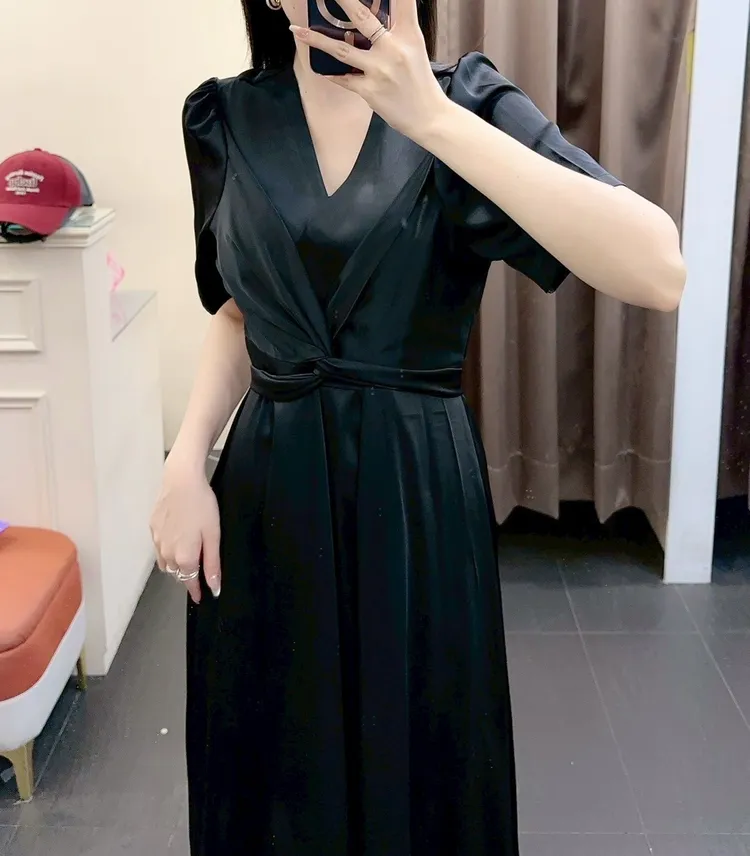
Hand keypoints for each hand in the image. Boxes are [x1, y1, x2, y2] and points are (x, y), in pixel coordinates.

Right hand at [150, 457, 220, 603]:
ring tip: (188, 558)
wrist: (181, 481)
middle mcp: (167, 553)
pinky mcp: (152, 528)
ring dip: (176, 565)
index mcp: (184, 557)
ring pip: (165, 562)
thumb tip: (214, 587)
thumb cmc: (202, 505)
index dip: (195, 591)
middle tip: (198, 573)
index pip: (189, 582)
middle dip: (187, 576)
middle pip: (177, 573)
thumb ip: (212, 564)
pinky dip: (167, 550)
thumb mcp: (213, 536)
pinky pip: (159, 548)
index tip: (201, 597)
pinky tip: (177, 540)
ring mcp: (157, 540)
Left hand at [290, 0, 446, 140]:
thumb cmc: (420, 82)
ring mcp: (379, 69)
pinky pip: (343, 78)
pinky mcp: (369, 90)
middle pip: (361, 17)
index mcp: (409, 34)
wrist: (428, 117)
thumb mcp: (415, 48)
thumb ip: (397, 31)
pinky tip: (320, 69)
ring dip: (316, 40)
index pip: (402, 1)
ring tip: (297, 31)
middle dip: (342, 2)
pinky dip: (331, 73)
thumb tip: (369, 21)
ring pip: (341, 49)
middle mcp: (393, 48)